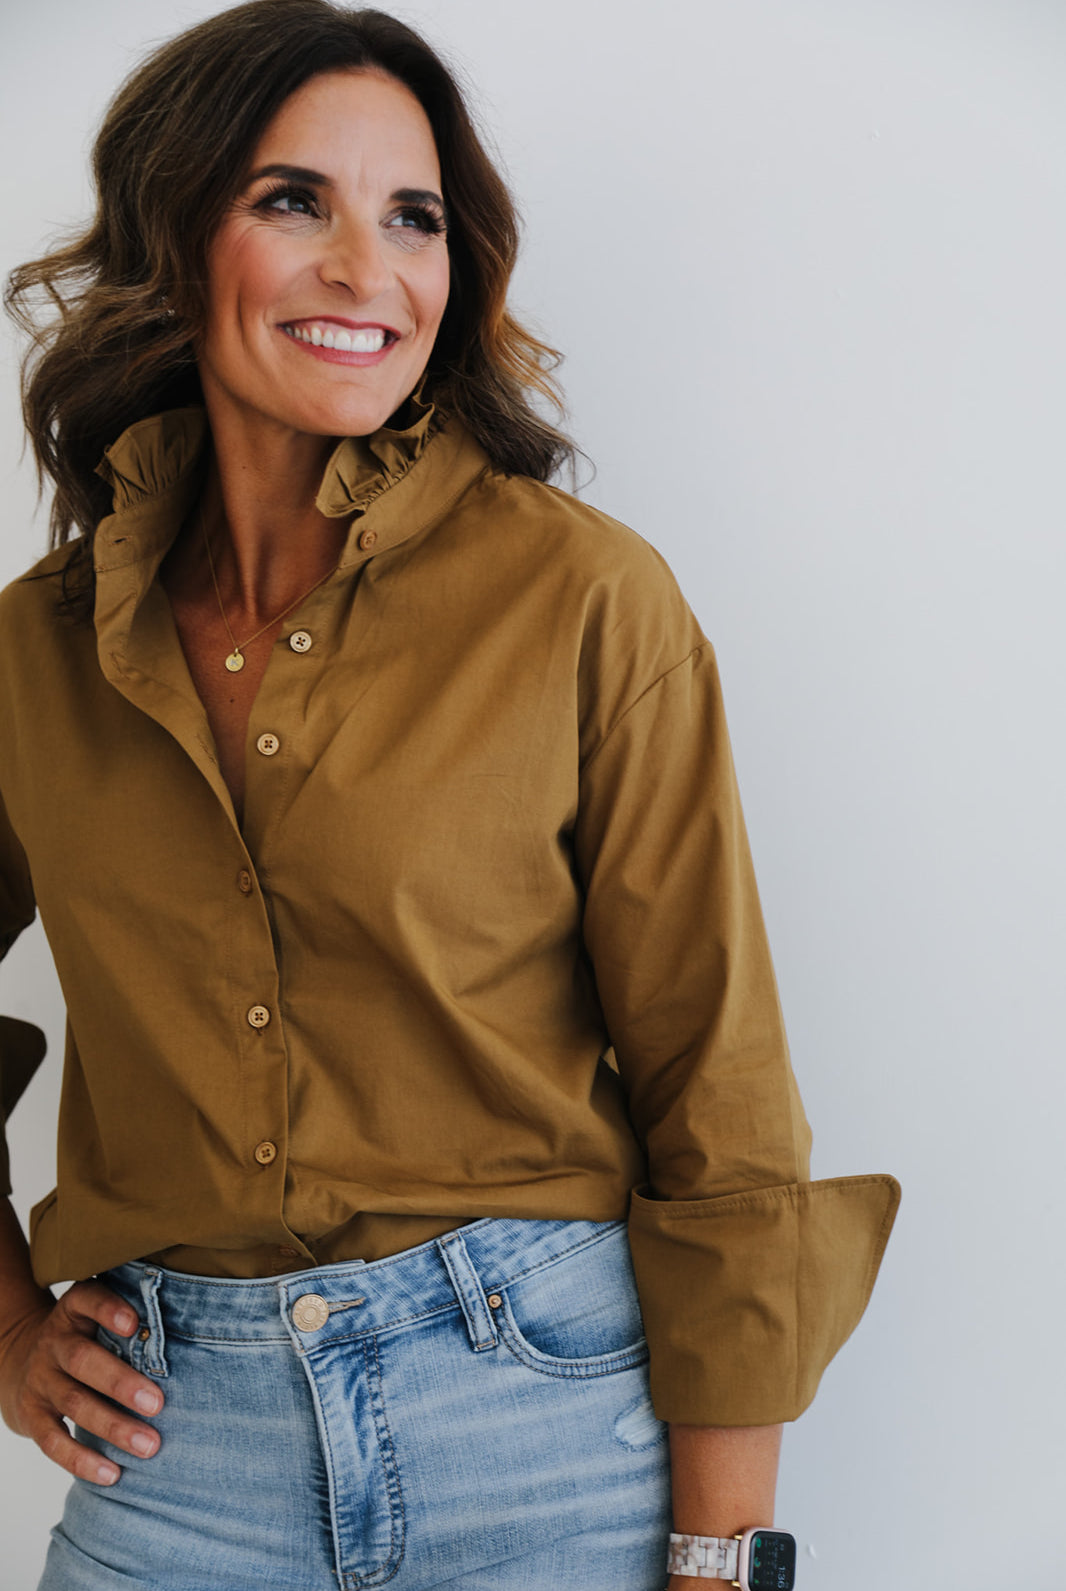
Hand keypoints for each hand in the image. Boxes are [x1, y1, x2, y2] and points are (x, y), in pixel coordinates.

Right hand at [0, 1279, 163, 1484]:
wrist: (23, 1362)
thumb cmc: (88, 1337)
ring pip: (73, 1403)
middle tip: (159, 1404)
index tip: (135, 1323)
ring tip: (149, 1446)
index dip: (107, 1309)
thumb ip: (133, 1321)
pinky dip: (81, 1460)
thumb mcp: (98, 1317)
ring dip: (113, 1427)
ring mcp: (41, 1380)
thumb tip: (196, 1336)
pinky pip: (52, 1441)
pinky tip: (111, 1474)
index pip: (87, 1299)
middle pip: (82, 1359)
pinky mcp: (32, 1415)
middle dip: (121, 1383)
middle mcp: (54, 1342)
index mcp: (74, 1310)